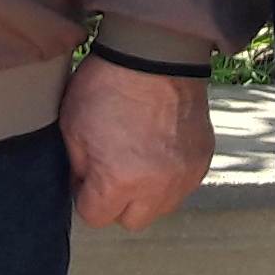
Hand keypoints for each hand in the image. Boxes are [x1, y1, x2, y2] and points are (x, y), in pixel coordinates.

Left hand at [62, 56, 211, 229]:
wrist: (154, 54)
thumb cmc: (107, 85)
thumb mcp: (72, 127)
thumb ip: (78, 167)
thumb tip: (84, 186)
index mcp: (119, 180)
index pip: (95, 217)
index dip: (85, 196)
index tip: (87, 174)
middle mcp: (156, 186)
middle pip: (131, 221)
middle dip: (117, 202)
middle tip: (111, 169)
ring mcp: (184, 175)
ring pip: (160, 207)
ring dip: (146, 193)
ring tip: (137, 158)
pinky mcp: (202, 161)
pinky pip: (182, 186)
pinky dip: (168, 176)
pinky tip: (157, 148)